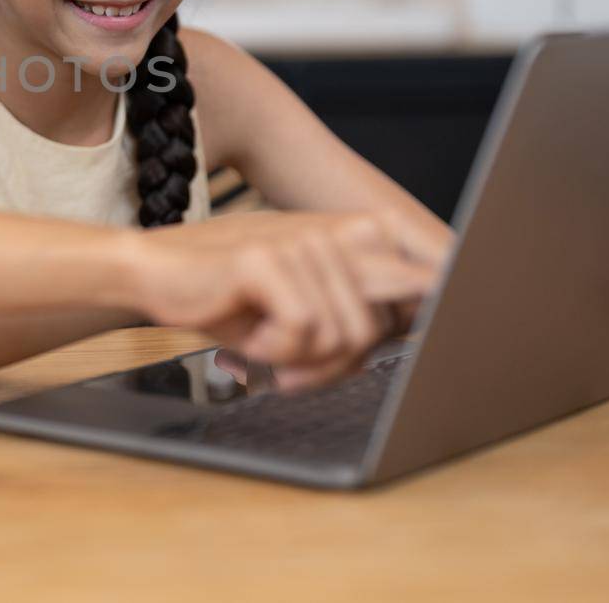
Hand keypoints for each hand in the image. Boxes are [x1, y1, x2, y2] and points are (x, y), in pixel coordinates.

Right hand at [132, 211, 441, 385]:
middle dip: (342, 365)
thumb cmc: (222, 296)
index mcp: (343, 237)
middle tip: (295, 377)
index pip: (417, 266)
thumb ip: (348, 308)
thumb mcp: (293, 301)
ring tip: (263, 349)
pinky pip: (304, 332)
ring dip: (301, 360)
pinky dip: (273, 350)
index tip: (457, 318)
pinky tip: (246, 337)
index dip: (445, 294)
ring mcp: (301, 241)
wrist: (151, 271)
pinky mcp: (269, 260)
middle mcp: (330, 232)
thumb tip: (406, 332)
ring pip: (345, 334)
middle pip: (381, 320)